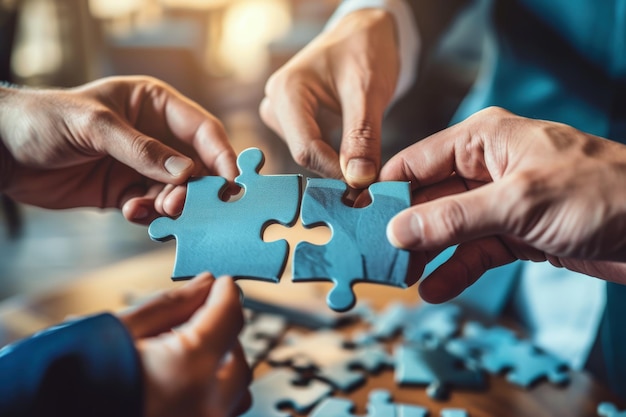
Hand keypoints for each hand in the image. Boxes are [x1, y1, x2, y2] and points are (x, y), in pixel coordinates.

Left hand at [0, 76, 237, 223]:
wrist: (3, 152)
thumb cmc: (44, 119)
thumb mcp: (95, 126)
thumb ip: (143, 150)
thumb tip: (187, 174)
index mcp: (154, 104)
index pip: (201, 128)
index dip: (221, 153)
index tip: (232, 180)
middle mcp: (155, 136)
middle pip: (196, 165)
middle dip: (195, 188)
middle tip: (183, 204)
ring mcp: (141, 165)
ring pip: (176, 191)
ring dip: (171, 204)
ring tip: (156, 210)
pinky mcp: (126, 191)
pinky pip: (151, 207)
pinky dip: (148, 215)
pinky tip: (131, 212)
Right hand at [119, 273, 250, 416]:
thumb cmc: (76, 378)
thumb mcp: (122, 331)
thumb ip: (171, 305)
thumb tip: (205, 284)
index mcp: (190, 369)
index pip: (229, 317)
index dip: (226, 294)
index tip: (222, 285)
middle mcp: (206, 405)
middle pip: (239, 357)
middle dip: (224, 333)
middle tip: (200, 316)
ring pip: (235, 391)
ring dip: (221, 366)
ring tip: (188, 351)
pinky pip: (219, 412)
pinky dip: (210, 391)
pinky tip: (182, 378)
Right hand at [260, 9, 398, 187]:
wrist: (364, 32)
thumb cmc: (365, 50)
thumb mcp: (369, 91)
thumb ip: (362, 136)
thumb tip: (358, 180)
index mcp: (286, 92)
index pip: (306, 150)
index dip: (336, 172)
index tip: (366, 187)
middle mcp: (275, 104)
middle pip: (306, 155)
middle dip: (337, 169)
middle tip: (370, 181)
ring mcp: (282, 114)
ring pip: (310, 155)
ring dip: (338, 163)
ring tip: (367, 163)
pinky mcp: (293, 121)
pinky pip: (313, 148)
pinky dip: (335, 156)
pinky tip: (355, 156)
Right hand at [381, 107, 625, 301]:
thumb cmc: (601, 193)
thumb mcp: (517, 203)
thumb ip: (453, 218)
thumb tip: (397, 229)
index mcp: (482, 140)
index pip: (416, 163)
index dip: (385, 192)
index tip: (357, 220)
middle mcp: (487, 167)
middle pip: (428, 199)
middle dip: (402, 228)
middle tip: (374, 257)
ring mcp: (500, 201)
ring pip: (449, 227)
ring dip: (426, 253)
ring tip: (398, 278)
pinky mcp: (517, 231)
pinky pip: (475, 250)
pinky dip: (456, 269)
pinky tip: (434, 288)